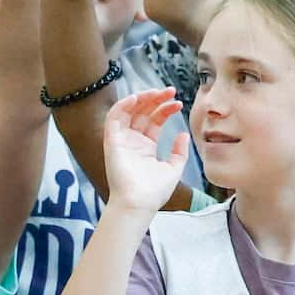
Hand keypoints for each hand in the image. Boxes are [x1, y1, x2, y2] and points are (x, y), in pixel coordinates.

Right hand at [101, 88, 191, 218]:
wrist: (139, 203)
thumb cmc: (154, 192)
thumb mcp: (173, 168)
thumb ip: (179, 151)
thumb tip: (183, 134)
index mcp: (145, 146)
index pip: (154, 120)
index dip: (165, 109)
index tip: (178, 102)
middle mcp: (132, 141)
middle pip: (142, 112)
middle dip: (155, 99)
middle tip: (170, 90)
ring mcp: (121, 140)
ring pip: (128, 111)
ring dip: (141, 98)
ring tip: (155, 92)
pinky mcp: (111, 141)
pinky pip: (114, 118)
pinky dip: (123, 105)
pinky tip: (136, 98)